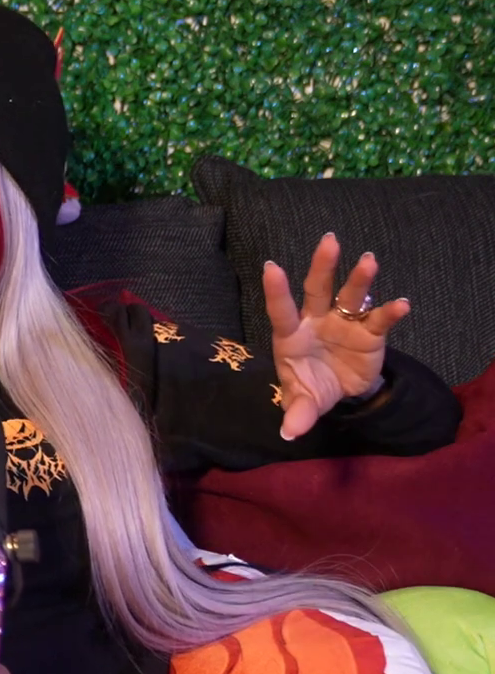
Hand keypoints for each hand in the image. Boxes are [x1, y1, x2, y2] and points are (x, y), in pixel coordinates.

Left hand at [263, 233, 412, 439]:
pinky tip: (402, 304)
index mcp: (292, 335)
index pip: (281, 310)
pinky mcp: (370, 332)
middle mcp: (317, 321)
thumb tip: (289, 432)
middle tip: (330, 241)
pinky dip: (389, 312)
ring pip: (351, 296)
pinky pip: (379, 319)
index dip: (277, 290)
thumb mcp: (304, 402)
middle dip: (322, 266)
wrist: (343, 391)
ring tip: (369, 260)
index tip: (272, 267)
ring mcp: (344, 323)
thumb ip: (297, 413)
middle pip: (318, 289)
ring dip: (359, 279)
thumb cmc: (313, 387)